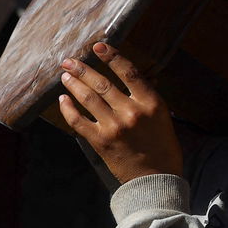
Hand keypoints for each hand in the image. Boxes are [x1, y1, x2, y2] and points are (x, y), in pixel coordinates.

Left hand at [57, 43, 182, 183]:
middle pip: (102, 83)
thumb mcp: (163, 119)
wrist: (156, 180)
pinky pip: (78, 120)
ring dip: (74, 84)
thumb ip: (146, 99)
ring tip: (65, 75)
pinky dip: (68, 108)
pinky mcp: (100, 141)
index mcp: (151, 104)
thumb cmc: (163, 149)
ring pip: (88, 98)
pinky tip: (63, 100)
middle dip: (83, 68)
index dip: (112, 57)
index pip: (129, 72)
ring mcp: (114, 126)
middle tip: (69, 61)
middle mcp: (132, 112)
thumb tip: (130, 79)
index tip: (99, 46)